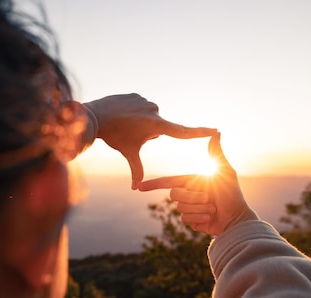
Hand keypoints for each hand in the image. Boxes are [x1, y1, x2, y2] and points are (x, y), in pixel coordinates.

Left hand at [84, 93, 215, 189]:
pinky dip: (132, 113)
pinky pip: (138, 107)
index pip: (182, 131)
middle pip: (157, 128)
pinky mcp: (136, 95)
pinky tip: (120, 115)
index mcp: (156, 126)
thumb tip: (136, 189)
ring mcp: (145, 101)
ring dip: (140, 123)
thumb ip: (136, 169)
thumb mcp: (128, 153)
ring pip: (148, 117)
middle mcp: (154, 110)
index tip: (215, 129)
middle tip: (130, 134)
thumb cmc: (114, 137)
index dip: (200, 132)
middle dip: (147, 133)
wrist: (95, 116)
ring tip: (124, 125)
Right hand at [138, 134, 257, 235]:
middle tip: (208, 198)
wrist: (236, 219)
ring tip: (212, 208)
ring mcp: (188, 208)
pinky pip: (185, 219)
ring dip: (199, 208)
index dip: (153, 184)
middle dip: (192, 197)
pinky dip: (199, 218)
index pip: (168, 181)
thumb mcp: (225, 172)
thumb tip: (217, 132)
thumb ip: (217, 153)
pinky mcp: (190, 221)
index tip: (139, 187)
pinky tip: (210, 217)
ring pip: (180, 208)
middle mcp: (187, 194)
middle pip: (174, 194)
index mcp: (191, 181)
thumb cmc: (233, 194)